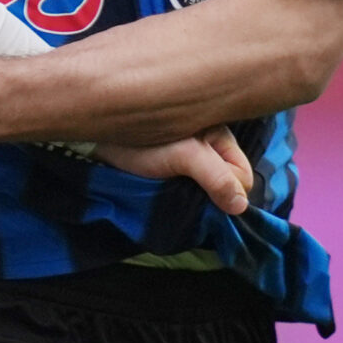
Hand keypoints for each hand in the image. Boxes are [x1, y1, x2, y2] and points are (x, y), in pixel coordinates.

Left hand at [98, 127, 253, 215]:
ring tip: (176, 187)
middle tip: (186, 186)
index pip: (243, 175)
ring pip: (213, 188)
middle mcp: (212, 147)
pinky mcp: (179, 169)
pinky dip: (188, 192)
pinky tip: (172, 189)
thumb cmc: (142, 144)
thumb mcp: (182, 156)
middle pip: (231, 182)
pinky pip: (196, 188)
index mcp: (220, 136)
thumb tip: (241, 206)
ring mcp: (196, 159)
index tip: (200, 186)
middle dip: (214, 191)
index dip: (227, 187)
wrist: (99, 143)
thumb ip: (215, 177)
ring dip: (199, 194)